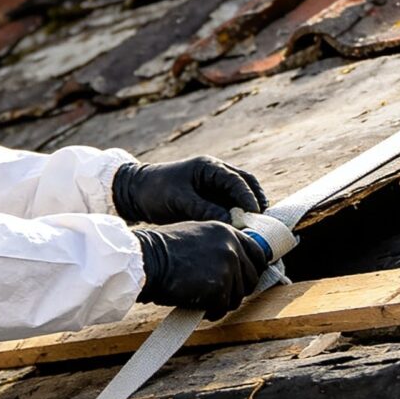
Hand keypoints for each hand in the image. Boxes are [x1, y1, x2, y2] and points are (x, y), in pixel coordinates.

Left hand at [113, 157, 267, 225]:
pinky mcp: (210, 199)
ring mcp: (214, 186)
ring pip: (240, 196)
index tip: (255, 213)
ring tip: (256, 228)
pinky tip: (241, 231)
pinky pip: (230, 206)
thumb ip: (205, 209)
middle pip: (245, 184)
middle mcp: (215, 174)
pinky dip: (237, 216)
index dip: (248, 197)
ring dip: (248, 210)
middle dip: (256, 201)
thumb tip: (231, 222)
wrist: (135, 193)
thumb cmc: (155, 191)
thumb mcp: (180, 200)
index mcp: (209, 167)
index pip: (236, 180)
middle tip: (263, 221)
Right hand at [133, 221, 272, 317]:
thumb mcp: (196, 236)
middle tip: (220, 295)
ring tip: (205, 301)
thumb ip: (217, 245)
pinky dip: (212, 312)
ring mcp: (228, 266)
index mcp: (226, 231)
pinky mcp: (220, 287)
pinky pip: (223, 307)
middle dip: (238, 290)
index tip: (245, 280)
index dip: (254, 269)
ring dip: (223, 303)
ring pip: (238, 296)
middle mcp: (231, 246)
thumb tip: (234, 264)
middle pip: (251, 278)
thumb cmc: (163, 251)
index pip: (257, 253)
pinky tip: (200, 308)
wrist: (147, 261)